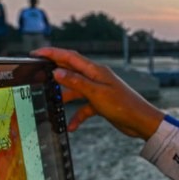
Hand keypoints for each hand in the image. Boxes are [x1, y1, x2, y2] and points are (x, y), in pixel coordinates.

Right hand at [32, 47, 164, 138]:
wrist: (142, 122)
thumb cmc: (123, 105)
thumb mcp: (96, 93)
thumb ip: (76, 82)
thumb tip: (57, 72)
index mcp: (95, 70)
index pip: (69, 57)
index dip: (52, 53)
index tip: (36, 53)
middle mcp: (96, 78)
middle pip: (70, 71)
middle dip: (54, 71)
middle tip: (38, 73)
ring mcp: (98, 90)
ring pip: (75, 90)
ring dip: (64, 97)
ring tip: (51, 102)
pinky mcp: (101, 103)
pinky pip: (84, 107)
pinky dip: (77, 116)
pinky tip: (71, 126)